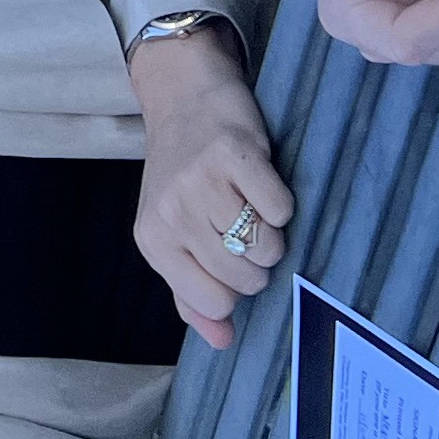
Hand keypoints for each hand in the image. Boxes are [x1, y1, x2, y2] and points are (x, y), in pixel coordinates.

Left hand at [128, 26, 292, 351]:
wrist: (185, 98)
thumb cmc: (184, 174)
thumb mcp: (175, 235)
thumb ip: (192, 293)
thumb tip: (222, 340)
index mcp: (155, 242)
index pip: (214, 302)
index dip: (234, 288)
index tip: (230, 259)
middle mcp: (173, 214)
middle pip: (246, 280)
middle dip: (257, 263)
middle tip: (245, 227)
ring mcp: (203, 182)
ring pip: (267, 248)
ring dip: (274, 234)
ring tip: (253, 205)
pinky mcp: (236, 154)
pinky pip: (282, 209)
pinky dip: (283, 203)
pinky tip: (262, 184)